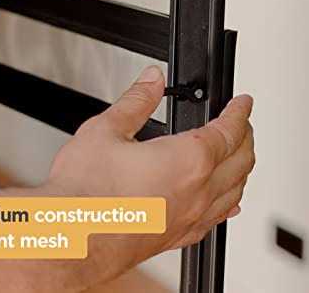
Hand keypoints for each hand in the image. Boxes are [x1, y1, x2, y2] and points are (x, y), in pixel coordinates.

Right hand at [45, 66, 254, 284]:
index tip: (242, 103)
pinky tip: (226, 201)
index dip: (238, 112)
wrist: (70, 236)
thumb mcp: (106, 129)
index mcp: (186, 160)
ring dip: (241, 168)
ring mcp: (190, 218)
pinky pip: (217, 218)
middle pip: (241, 161)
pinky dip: (229, 201)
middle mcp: (197, 192)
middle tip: (241, 122)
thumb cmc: (85, 190)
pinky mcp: (177, 237)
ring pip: (235, 191)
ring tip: (238, 154)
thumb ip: (136, 100)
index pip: (228, 131)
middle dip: (245, 136)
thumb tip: (152, 79)